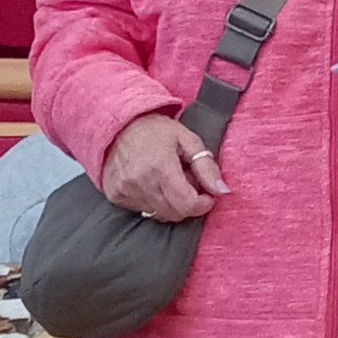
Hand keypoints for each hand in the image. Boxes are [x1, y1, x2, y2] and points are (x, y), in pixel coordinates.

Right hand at [101, 113, 227, 222]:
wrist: (118, 123)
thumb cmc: (154, 129)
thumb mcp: (188, 140)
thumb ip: (206, 166)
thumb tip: (221, 190)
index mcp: (161, 168)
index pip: (187, 205)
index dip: (202, 204)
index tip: (207, 196)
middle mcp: (140, 182)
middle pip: (174, 213)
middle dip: (188, 203)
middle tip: (187, 183)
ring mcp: (125, 191)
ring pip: (159, 214)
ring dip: (170, 202)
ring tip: (168, 180)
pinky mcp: (116, 195)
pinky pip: (142, 210)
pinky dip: (153, 201)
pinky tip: (152, 183)